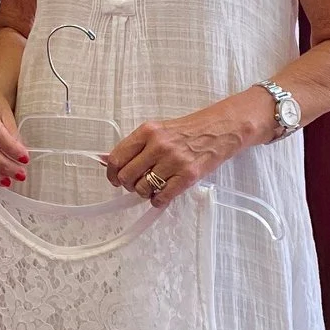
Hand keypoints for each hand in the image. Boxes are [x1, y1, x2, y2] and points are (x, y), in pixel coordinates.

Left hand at [104, 94, 267, 206]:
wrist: (220, 129)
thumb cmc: (188, 130)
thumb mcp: (157, 130)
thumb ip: (135, 145)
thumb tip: (108, 161)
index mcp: (147, 131)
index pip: (117, 158)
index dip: (111, 173)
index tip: (114, 178)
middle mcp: (158, 145)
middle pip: (127, 176)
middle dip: (128, 185)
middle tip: (136, 183)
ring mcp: (174, 161)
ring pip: (142, 188)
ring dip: (144, 192)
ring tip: (153, 187)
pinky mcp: (188, 175)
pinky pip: (162, 197)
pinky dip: (158, 200)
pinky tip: (161, 195)